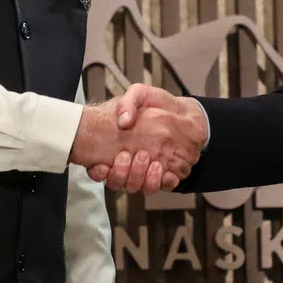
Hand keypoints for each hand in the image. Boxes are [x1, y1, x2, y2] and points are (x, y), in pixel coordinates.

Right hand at [84, 85, 207, 193]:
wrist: (185, 112)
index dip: (98, 172)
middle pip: (116, 182)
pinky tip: (165, 172)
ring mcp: (145, 172)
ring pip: (136, 187)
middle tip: (130, 155)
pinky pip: (160, 187)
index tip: (103, 164)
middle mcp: (128, 164)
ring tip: (152, 163)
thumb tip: (123, 122)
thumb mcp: (140, 94)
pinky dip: (161, 182)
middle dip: (121, 174)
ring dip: (140, 178)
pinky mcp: (164, 176)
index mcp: (116, 147)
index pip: (98, 169)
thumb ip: (127, 103)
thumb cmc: (158, 104)